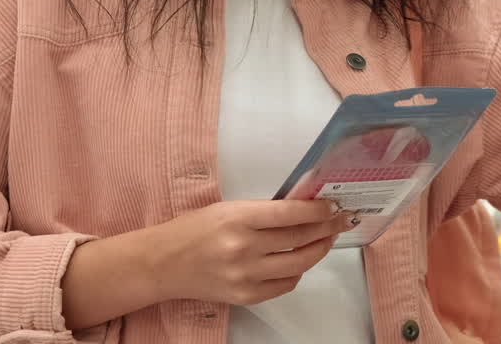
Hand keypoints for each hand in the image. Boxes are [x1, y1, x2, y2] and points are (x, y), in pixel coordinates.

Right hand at [63, 199, 354, 329]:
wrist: (162, 264)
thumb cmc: (193, 230)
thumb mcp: (228, 209)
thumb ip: (263, 212)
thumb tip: (304, 210)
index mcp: (238, 219)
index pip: (290, 214)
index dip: (317, 210)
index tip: (331, 205)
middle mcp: (243, 248)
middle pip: (299, 239)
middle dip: (326, 228)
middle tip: (339, 220)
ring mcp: (244, 275)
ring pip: (298, 264)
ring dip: (318, 251)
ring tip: (326, 240)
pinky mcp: (244, 295)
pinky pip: (284, 286)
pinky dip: (297, 273)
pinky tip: (299, 262)